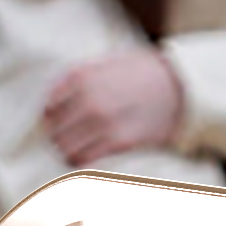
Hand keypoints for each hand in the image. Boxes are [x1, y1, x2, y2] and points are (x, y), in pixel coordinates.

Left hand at [43, 51, 183, 165]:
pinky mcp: (120, 141)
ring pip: (66, 148)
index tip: (56, 125)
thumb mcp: (103, 64)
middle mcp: (89, 98)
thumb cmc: (140, 74)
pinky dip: (80, 162)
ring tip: (74, 153)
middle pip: (54, 130)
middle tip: (64, 142)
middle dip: (56, 138)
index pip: (48, 108)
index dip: (49, 119)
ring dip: (66, 153)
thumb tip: (49, 105)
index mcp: (81, 77)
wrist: (177, 84)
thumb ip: (74, 80)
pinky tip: (85, 160)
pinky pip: (85, 159)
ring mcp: (104, 121)